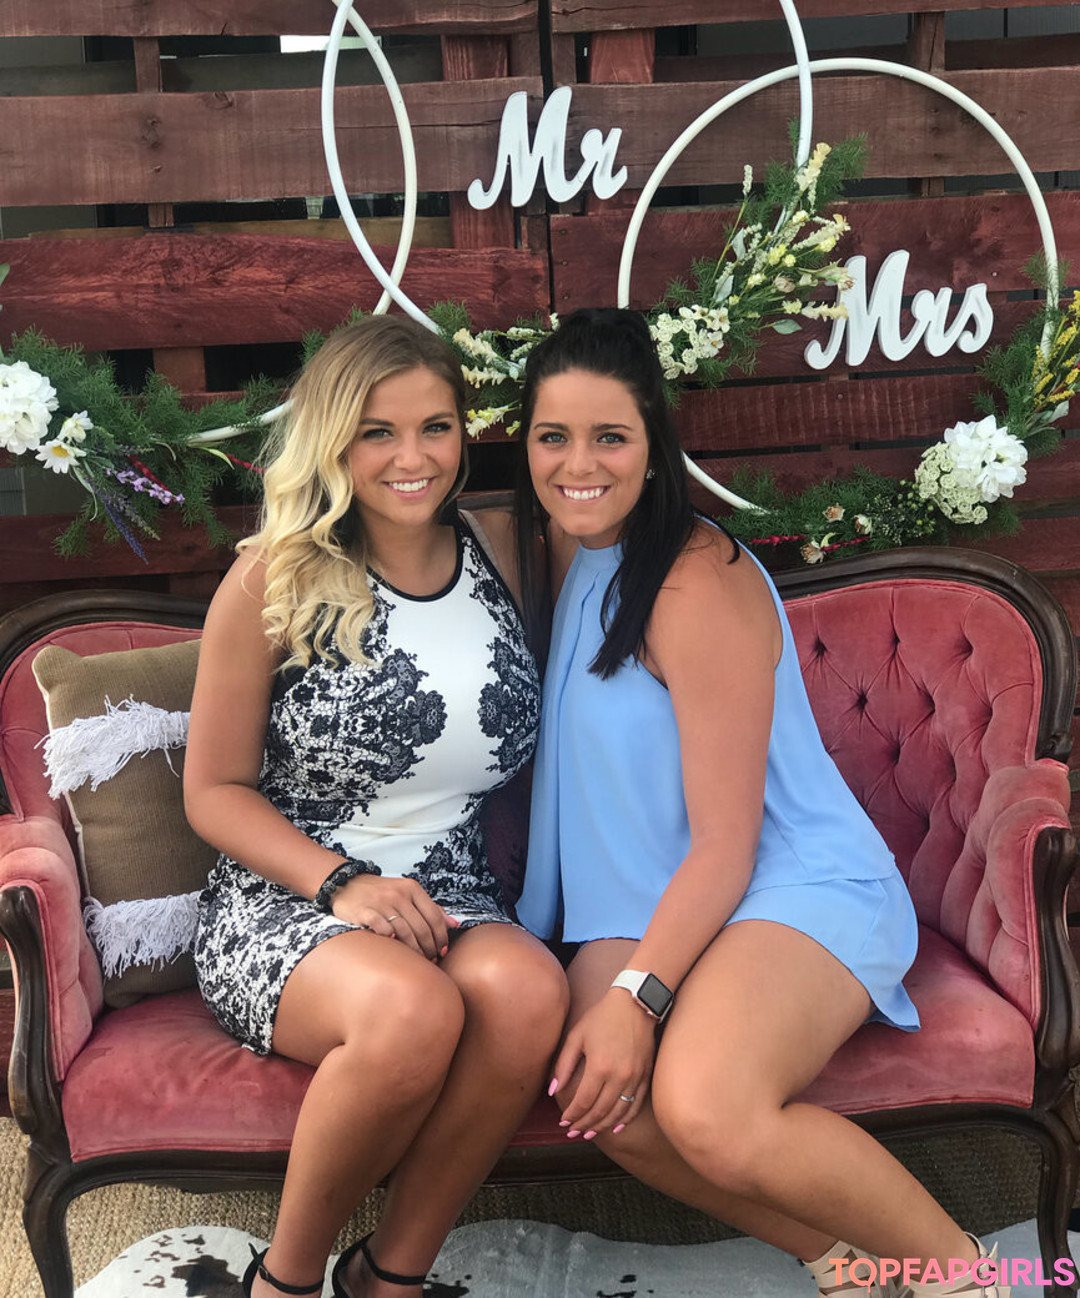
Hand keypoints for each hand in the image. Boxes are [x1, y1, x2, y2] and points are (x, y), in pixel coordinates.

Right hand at [330, 875, 457, 960]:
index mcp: (412, 889)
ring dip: (414, 950)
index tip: (443, 951)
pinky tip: (395, 945)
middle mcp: (398, 894)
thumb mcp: (408, 893)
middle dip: (430, 948)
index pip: (434, 916)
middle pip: (422, 927)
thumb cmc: (382, 892)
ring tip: (418, 960)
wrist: (347, 884)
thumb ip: (431, 908)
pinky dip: (390, 937)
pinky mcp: (365, 911)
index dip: (442, 937)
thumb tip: (454, 924)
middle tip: (431, 960)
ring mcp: (381, 903)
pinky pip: (382, 928)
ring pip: (405, 931)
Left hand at [551, 989, 655, 1138]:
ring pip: (618, 1113)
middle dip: (584, 1125)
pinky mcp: (645, 1076)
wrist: (635, 1004)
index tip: (563, 1122)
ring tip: (589, 1134)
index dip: (572, 1115)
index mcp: (599, 1066)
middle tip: (573, 1132)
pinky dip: (624, 1119)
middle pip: (600, 1111)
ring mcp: (635, 1078)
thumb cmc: (602, 1017)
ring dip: (602, 1126)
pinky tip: (615, 1127)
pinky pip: (635, 1105)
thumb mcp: (577, 1036)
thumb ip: (563, 1065)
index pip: (583, 1102)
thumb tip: (552, 1090)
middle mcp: (619, 1076)